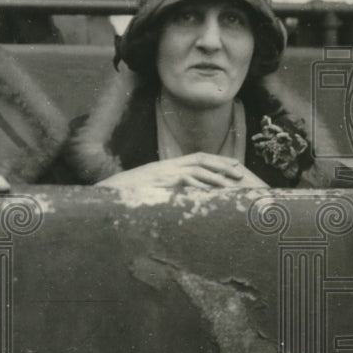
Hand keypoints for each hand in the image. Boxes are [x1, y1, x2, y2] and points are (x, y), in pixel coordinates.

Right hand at [97, 153, 266, 189]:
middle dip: (222, 165)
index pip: (197, 158)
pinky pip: (184, 181)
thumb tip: (185, 194)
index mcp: (169, 165)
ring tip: (231, 185)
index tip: (233, 166)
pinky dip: (199, 186)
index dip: (216, 161)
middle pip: (201, 160)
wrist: (112, 191)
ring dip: (215, 177)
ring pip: (196, 170)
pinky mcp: (162, 181)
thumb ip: (170, 187)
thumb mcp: (154, 187)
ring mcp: (165, 172)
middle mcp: (169, 165)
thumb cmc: (132, 192)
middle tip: (240, 173)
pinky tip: (211, 193)